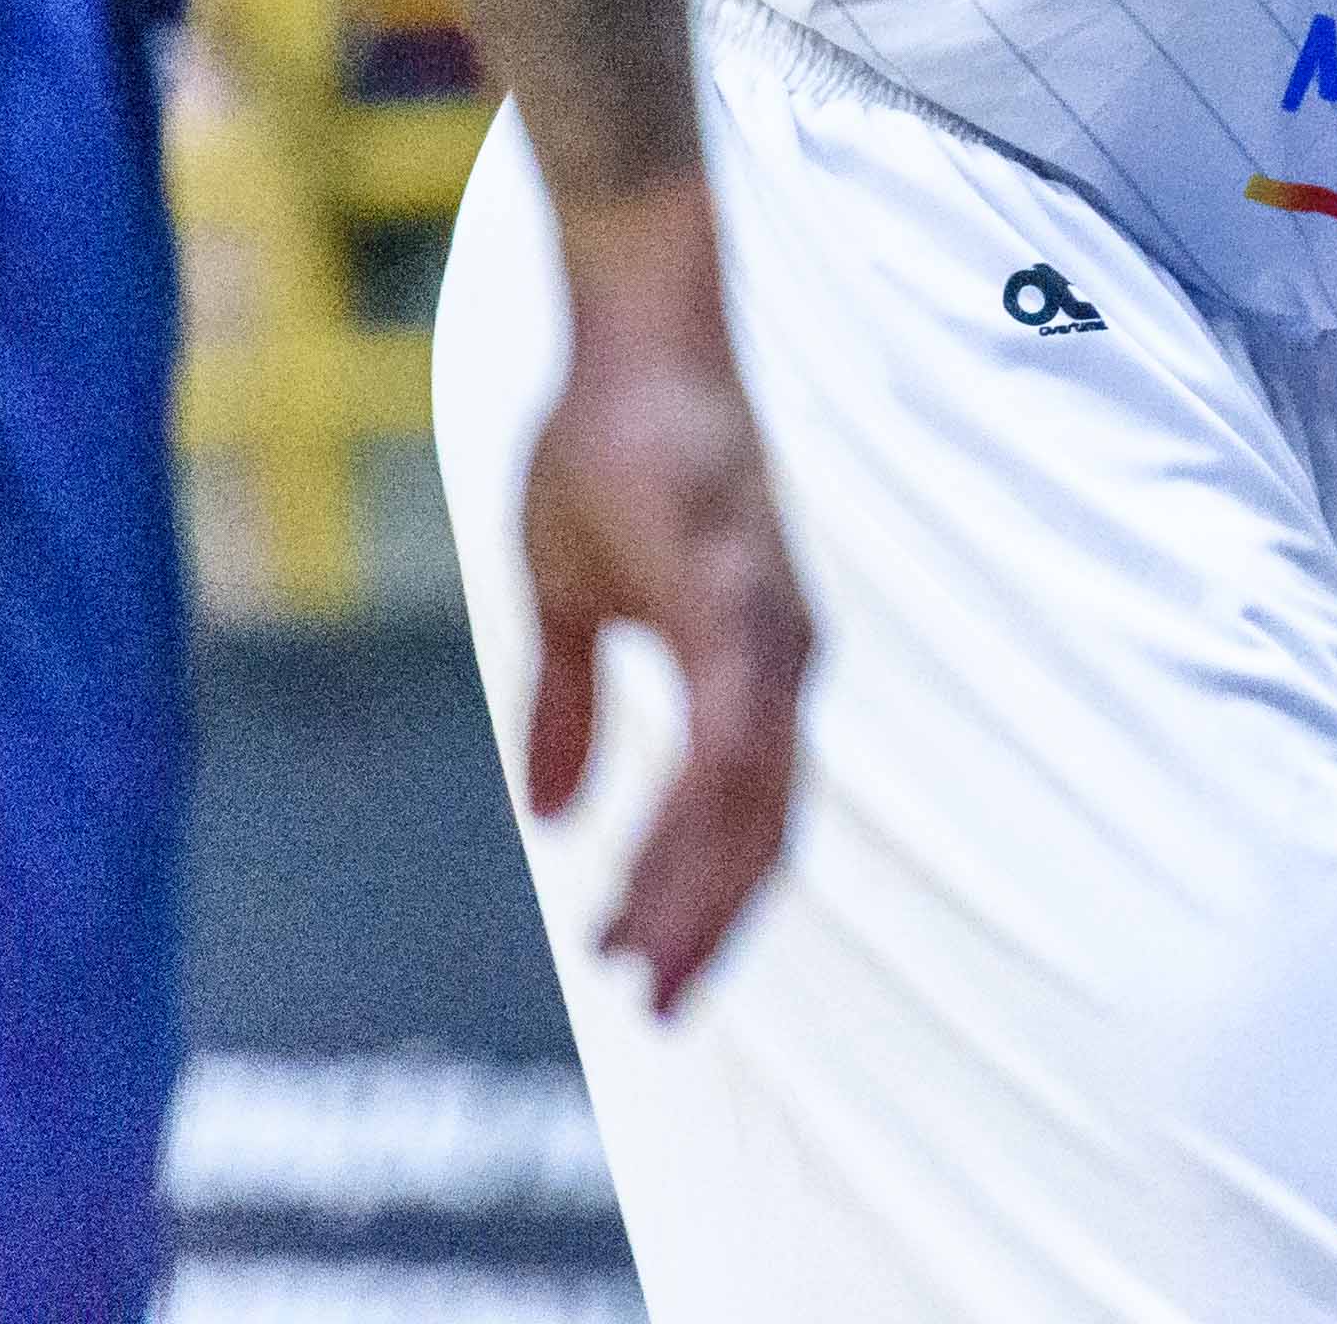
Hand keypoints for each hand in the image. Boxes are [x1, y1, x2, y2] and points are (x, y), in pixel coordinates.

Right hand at [516, 187, 810, 1011]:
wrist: (634, 333)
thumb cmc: (606, 446)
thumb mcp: (568, 596)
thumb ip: (568, 705)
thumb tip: (555, 816)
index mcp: (749, 657)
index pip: (744, 809)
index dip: (701, 892)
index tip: (643, 964)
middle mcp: (781, 655)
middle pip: (765, 828)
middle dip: (711, 922)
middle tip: (657, 1004)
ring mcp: (770, 630)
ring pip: (754, 801)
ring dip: (696, 889)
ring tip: (637, 959)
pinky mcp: (739, 604)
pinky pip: (730, 741)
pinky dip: (695, 818)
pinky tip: (642, 868)